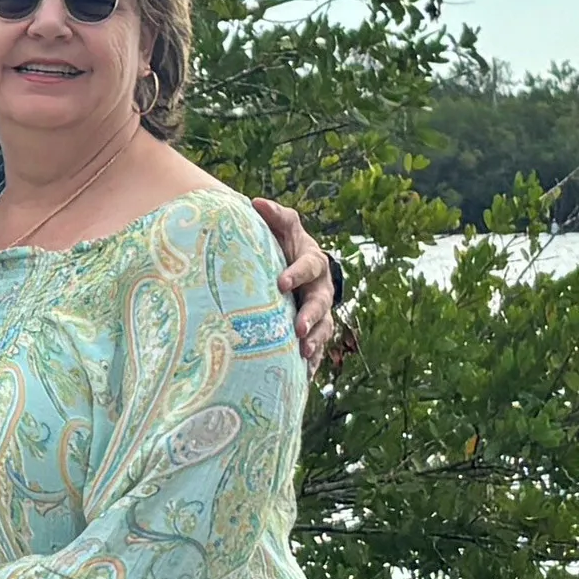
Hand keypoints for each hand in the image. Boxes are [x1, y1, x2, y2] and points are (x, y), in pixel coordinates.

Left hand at [247, 193, 350, 374]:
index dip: (296, 274)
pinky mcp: (315, 330)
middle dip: (311, 316)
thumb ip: (274, 216)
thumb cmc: (287, 245)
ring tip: (303, 353)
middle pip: (321, 303)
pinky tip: (303, 375)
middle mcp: (321, 288)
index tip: (280, 283)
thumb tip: (255, 202)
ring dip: (314, 341)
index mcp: (313, 261)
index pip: (309, 266)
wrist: (300, 267)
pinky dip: (311, 361)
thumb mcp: (283, 228)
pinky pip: (317, 347)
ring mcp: (321, 311)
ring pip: (323, 328)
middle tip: (298, 329)